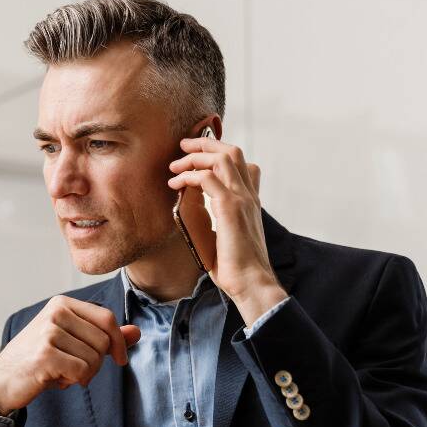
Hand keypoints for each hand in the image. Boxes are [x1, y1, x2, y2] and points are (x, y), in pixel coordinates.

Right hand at [0, 296, 141, 415]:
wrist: (2, 380)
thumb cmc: (39, 359)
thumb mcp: (72, 342)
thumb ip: (104, 335)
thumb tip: (137, 332)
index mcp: (62, 303)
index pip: (107, 319)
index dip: (118, 342)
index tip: (119, 359)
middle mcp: (55, 312)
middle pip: (104, 340)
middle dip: (97, 361)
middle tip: (76, 369)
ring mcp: (49, 331)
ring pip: (94, 358)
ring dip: (84, 373)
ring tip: (62, 372)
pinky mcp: (45, 354)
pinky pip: (82, 371)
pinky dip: (74, 381)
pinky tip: (56, 379)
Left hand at [167, 138, 286, 321]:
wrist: (251, 282)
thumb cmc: (237, 266)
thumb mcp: (226, 235)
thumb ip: (216, 217)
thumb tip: (195, 206)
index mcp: (250, 201)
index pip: (244, 164)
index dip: (221, 153)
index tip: (200, 155)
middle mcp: (248, 195)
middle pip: (232, 152)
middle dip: (205, 143)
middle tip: (184, 146)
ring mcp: (242, 198)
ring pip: (222, 157)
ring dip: (195, 156)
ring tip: (175, 164)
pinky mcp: (230, 207)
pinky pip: (206, 178)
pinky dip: (188, 176)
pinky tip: (175, 184)